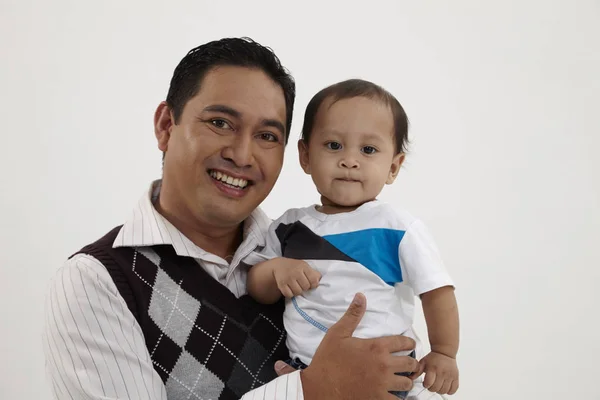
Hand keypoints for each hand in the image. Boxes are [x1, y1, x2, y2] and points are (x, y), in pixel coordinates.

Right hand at [273, 258, 320, 297]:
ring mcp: (288, 278)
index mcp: (303, 266)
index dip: (314, 284)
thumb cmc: (295, 267)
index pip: (313, 280)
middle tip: (302, 284)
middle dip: (305, 288)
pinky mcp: (281, 284)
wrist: (279, 265)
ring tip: (296, 287)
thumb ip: (313, 273)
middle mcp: (295, 271)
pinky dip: (290, 294)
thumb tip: (319, 281)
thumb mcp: (305, 266)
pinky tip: (290, 289)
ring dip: (298, 291)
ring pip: (298, 292)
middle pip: (306, 287)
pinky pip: (289, 294)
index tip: (311, 284)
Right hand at [299, 293, 418, 399]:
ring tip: (401, 379)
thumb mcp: (337, 333)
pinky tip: (394, 394)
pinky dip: (399, 397)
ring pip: (407, 383)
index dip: (409, 343)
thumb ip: (353, 315)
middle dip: (411, 362)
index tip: (409, 345)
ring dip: (406, 380)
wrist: (320, 386)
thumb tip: (361, 296)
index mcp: (376, 347)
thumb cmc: (328, 359)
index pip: (404, 342)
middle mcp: (384, 365)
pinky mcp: (379, 399)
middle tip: (407, 363)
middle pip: (410, 363)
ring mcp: (383, 384)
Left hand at [419, 351, 458, 394]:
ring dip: (439, 390)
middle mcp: (442, 372)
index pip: (429, 383)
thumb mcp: (423, 362)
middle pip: (436, 388)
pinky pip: (453, 390)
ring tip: (437, 385)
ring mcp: (450, 375)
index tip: (425, 382)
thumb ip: (416, 371)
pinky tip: (445, 386)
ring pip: (444, 391)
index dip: (426, 385)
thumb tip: (410, 378)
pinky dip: (449, 391)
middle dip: (431, 388)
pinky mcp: (456, 377)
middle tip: (431, 384)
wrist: (444, 352)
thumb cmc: (433, 358)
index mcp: (433, 368)